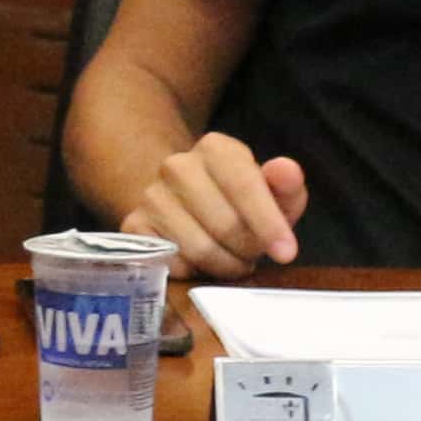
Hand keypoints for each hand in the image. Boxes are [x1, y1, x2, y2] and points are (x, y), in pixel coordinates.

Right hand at [124, 135, 305, 278]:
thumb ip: (286, 185)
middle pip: (225, 225)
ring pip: (200, 249)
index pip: (244, 186)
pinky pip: (173, 264)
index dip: (268, 223)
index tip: (287, 253)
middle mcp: (176, 166)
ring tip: (231, 259)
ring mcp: (151, 196)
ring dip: (225, 265)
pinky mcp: (133, 227)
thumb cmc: (238, 202)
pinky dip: (194, 272)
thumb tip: (285, 170)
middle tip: (253, 255)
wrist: (184, 203)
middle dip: (248, 250)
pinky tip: (200, 262)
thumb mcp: (272, 193)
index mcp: (215, 148)